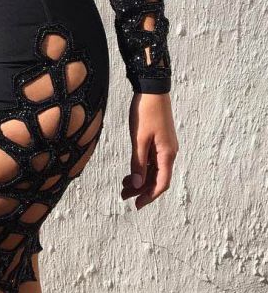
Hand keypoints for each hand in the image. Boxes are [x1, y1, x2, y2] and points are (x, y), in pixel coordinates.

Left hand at [122, 92, 178, 208]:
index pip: (161, 183)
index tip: (136, 205)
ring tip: (124, 185)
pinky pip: (153, 159)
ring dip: (141, 179)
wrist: (152, 87)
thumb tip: (139, 185)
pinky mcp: (160, 139)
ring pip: (154, 169)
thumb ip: (138, 163)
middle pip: (157, 178)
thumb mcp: (139, 139)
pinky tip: (132, 171)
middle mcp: (169, 152)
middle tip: (124, 196)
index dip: (149, 196)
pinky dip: (143, 167)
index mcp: (167, 153)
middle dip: (142, 189)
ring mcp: (165, 145)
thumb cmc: (146, 111)